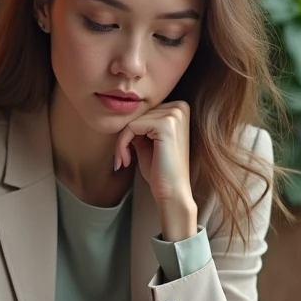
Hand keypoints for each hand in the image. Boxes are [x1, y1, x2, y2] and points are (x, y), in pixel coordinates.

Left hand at [114, 101, 196, 236]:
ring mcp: (175, 115)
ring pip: (132, 120)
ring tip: (124, 160)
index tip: (124, 152)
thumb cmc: (160, 170)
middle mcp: (180, 107)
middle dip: (124, 136)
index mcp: (178, 109)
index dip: (130, 131)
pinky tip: (126, 161)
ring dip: (121, 142)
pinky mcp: (166, 125)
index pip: (142, 111)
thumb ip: (139, 125)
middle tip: (122, 158)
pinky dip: (122, 144)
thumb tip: (121, 113)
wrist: (172, 192)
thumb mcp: (147, 141)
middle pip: (137, 114)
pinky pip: (131, 127)